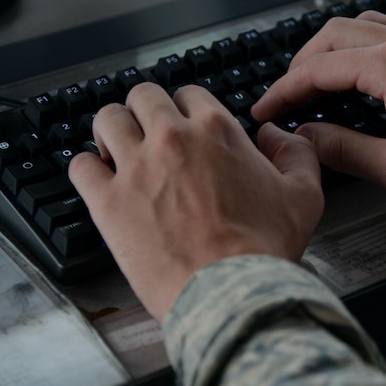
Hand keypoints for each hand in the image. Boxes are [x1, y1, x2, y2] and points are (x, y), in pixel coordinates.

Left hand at [69, 83, 323, 319]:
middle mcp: (172, 138)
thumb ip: (297, 153)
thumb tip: (277, 134)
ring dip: (112, 130)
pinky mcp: (108, 202)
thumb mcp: (305, 194)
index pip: (189, 93)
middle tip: (150, 133)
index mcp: (217, 130)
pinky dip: (87, 168)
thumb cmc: (264, 248)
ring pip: (107, 119)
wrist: (230, 292)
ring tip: (118, 148)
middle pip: (142, 96)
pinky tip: (99, 179)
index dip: (187, 108)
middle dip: (146, 111)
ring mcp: (135, 167)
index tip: (186, 125)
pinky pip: (80, 165)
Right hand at [252, 11, 385, 204]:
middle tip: (285, 96)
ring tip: (312, 80)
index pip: (317, 70)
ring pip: (356, 26)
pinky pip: (382, 29)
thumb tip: (307, 137)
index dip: (283, 91)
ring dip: (327, 50)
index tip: (266, 109)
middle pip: (331, 36)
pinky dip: (356, 44)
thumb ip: (342, 150)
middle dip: (299, 65)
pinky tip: (354, 68)